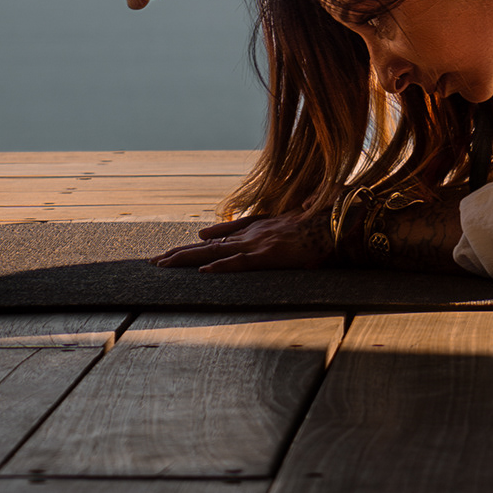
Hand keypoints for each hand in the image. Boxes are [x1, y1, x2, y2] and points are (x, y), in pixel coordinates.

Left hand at [154, 210, 332, 271]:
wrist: (337, 220)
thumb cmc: (320, 222)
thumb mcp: (293, 221)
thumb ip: (271, 223)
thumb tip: (255, 227)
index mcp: (258, 228)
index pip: (220, 238)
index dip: (195, 245)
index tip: (174, 252)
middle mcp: (252, 234)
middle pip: (208, 245)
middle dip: (180, 254)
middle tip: (154, 262)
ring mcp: (258, 243)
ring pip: (215, 252)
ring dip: (187, 259)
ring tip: (163, 265)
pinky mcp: (269, 253)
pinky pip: (240, 262)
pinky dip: (221, 266)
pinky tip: (203, 271)